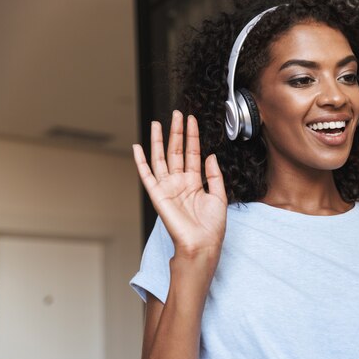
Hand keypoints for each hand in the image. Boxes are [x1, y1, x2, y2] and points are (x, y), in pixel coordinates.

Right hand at [133, 110, 227, 261]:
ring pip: (161, 158)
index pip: (192, 153)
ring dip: (159, 141)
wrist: (203, 244)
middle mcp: (180, 182)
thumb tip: (210, 155)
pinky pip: (147, 176)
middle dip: (177, 132)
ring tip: (159, 123)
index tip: (192, 120)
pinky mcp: (158, 195)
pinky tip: (137, 147)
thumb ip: (214, 175)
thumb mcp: (220, 196)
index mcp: (195, 182)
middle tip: (177, 114)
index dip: (192, 136)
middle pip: (176, 151)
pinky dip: (141, 162)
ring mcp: (168, 187)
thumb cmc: (212, 226)